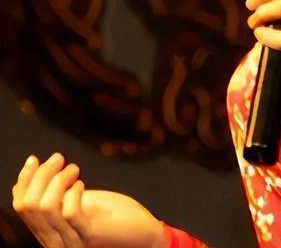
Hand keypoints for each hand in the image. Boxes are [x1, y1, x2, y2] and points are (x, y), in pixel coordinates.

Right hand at [12, 152, 167, 247]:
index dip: (24, 180)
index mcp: (46, 232)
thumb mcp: (79, 202)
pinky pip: (70, 213)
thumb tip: (38, 169)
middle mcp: (52, 242)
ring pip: (45, 207)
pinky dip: (73, 193)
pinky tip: (81, 183)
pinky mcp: (89, 237)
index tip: (34, 158)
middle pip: (30, 205)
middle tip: (58, 157)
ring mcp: (70, 241)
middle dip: (41, 175)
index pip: (21, 207)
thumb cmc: (112, 216)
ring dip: (57, 180)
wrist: (141, 233)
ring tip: (74, 169)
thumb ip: (59, 195)